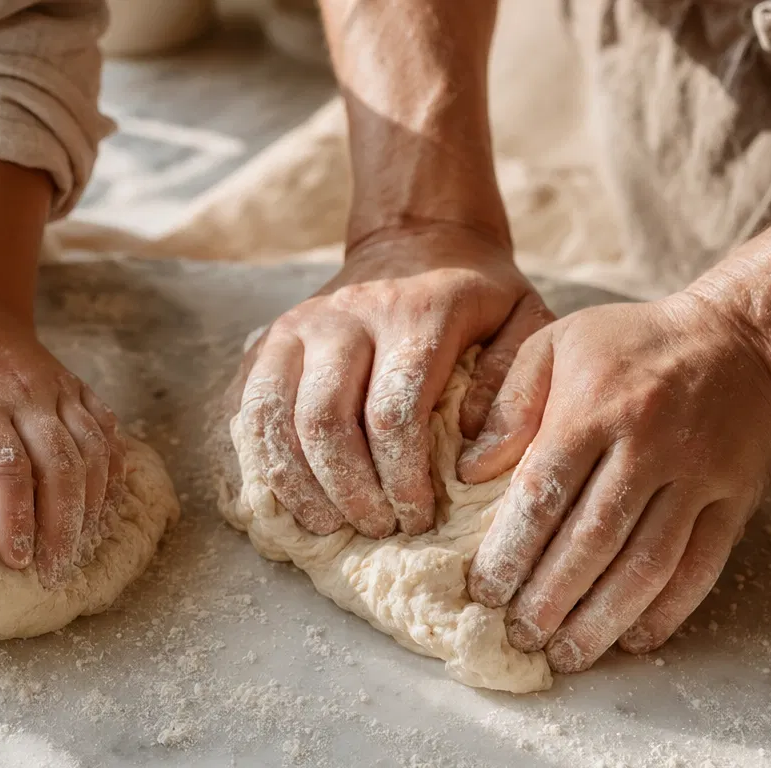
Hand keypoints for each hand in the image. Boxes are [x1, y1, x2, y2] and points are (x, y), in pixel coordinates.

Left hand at [0, 300, 124, 586]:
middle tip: (53, 572)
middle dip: (62, 526)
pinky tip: (102, 507)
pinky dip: (111, 473)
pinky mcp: (79, 389)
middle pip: (61, 466)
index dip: (16, 516)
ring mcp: (59, 390)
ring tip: (77, 549)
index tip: (15, 558)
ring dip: (91, 507)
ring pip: (93, 452)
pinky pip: (107, 433)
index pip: (7, 466)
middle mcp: (27, 395)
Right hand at [229, 224, 552, 537]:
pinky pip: (244, 412)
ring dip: (297, 486)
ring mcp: (295, 328)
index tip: (418, 517)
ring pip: (271, 420)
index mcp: (414, 313)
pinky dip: (260, 463)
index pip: (392, 413)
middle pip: (323, 422)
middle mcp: (343, 317)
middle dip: (347, 491)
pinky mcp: (265, 343)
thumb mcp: (526, 321)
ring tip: (329, 525)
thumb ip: (516, 388)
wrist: (415, 237)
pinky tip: (290, 499)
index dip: (400, 479)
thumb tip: (475, 462)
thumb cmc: (476, 297)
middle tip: (376, 527)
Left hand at [459, 294, 770, 671]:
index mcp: (593, 411)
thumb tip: (469, 470)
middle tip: (519, 637)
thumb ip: (508, 401)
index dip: (511, 551)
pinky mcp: (736, 501)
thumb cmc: (636, 344)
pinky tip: (632, 639)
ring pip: (647, 565)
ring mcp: (698, 478)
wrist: (750, 335)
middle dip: (550, 598)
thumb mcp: (559, 343)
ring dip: (602, 618)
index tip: (484, 592)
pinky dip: (667, 611)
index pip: (543, 494)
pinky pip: (701, 568)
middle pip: (593, 540)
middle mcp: (647, 448)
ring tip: (566, 654)